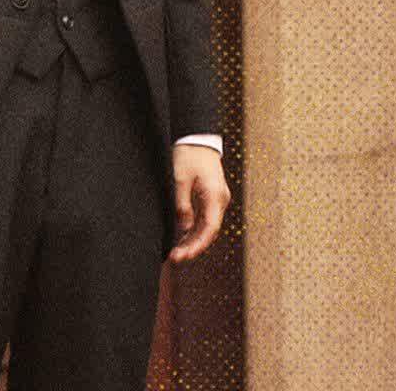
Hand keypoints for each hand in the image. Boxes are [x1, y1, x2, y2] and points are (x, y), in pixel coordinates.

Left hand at [168, 144, 230, 262]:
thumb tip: (184, 228)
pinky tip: (183, 238)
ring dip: (194, 240)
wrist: (198, 138)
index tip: (183, 255)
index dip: (197, 245)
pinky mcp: (213, 197)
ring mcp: (218, 199)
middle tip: (175, 257)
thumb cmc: (189, 155)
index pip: (209, 228)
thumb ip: (182, 205)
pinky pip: (206, 218)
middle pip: (209, 231)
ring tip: (177, 252)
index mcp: (215, 195)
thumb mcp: (180, 180)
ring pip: (208, 226)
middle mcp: (220, 200)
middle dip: (194, 246)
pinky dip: (196, 229)